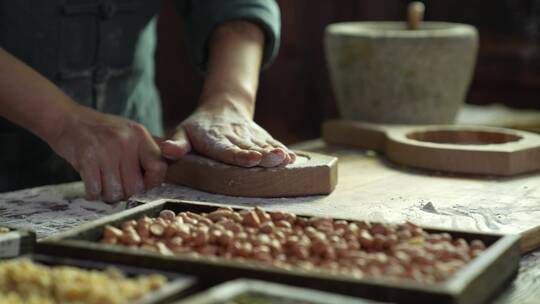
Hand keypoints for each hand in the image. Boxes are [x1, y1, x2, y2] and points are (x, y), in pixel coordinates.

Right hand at [48, 104, 166, 201]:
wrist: (66, 119)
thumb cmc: (101, 131)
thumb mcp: (129, 132)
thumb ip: (147, 150)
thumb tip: (165, 172)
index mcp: (140, 135)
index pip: (159, 168)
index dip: (151, 182)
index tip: (141, 183)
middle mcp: (125, 141)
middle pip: (135, 187)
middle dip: (125, 192)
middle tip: (116, 183)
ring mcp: (106, 149)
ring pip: (115, 192)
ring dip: (108, 194)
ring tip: (103, 182)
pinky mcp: (86, 158)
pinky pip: (96, 190)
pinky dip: (93, 192)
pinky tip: (92, 181)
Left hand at [160, 103, 295, 167]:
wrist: (222, 106)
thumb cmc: (198, 127)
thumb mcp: (182, 132)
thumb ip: (177, 143)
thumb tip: (167, 150)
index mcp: (215, 140)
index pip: (228, 150)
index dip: (241, 155)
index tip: (252, 158)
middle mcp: (235, 138)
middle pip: (251, 148)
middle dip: (264, 155)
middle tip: (276, 158)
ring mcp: (249, 137)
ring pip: (264, 146)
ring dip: (276, 152)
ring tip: (287, 158)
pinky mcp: (260, 137)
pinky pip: (272, 143)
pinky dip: (283, 150)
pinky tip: (293, 158)